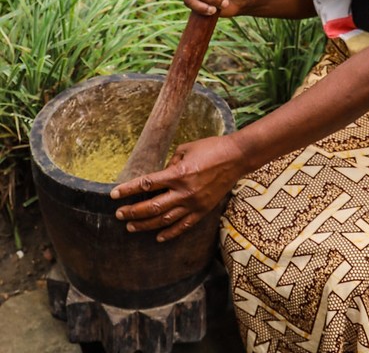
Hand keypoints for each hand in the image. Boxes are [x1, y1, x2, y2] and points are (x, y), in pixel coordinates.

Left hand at [110, 135, 243, 241]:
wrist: (236, 157)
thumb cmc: (211, 148)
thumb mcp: (186, 148)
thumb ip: (171, 163)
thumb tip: (161, 175)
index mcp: (178, 174)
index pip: (146, 184)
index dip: (127, 190)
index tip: (113, 195)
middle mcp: (183, 192)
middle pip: (152, 207)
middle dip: (132, 212)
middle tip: (119, 215)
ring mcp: (194, 204)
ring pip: (164, 220)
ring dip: (145, 225)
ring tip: (131, 227)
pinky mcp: (203, 210)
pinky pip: (183, 226)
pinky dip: (169, 233)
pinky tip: (158, 237)